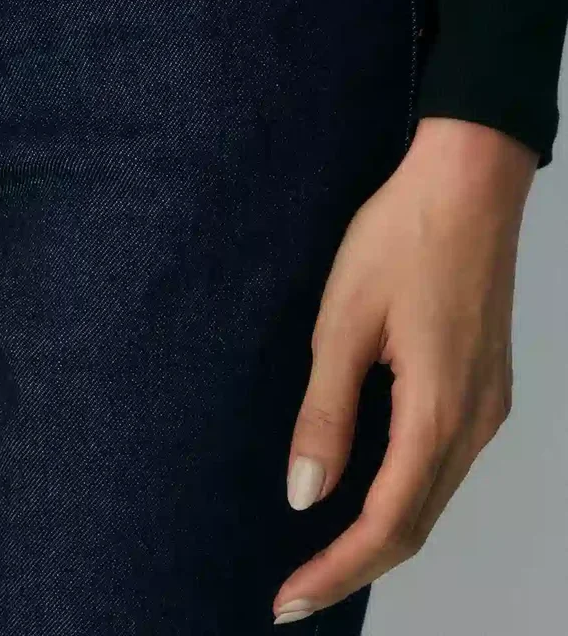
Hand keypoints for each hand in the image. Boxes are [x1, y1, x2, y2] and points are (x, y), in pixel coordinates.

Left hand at [271, 116, 537, 624]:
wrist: (468, 182)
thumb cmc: (402, 237)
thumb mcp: (343, 321)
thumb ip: (325, 413)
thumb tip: (305, 495)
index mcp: (438, 410)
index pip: (387, 522)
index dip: (337, 568)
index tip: (289, 598)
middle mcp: (474, 420)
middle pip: (416, 521)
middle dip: (356, 564)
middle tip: (297, 589)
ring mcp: (487, 402)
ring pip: (434, 495)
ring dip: (381, 531)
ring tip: (324, 551)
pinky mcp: (485, 382)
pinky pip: (445, 461)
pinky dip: (404, 491)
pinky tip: (367, 485)